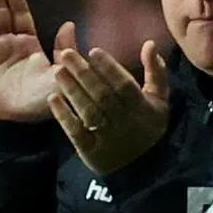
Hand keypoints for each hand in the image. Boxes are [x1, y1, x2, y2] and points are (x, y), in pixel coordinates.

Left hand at [48, 41, 169, 174]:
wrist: (144, 168)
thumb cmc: (148, 126)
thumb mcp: (159, 100)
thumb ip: (156, 72)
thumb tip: (149, 44)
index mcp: (142, 108)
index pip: (124, 86)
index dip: (109, 68)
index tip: (93, 51)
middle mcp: (125, 122)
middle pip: (103, 96)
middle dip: (84, 73)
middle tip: (66, 54)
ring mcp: (107, 138)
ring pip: (89, 112)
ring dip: (72, 90)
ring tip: (58, 71)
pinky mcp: (91, 152)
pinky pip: (76, 133)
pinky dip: (64, 116)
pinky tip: (53, 99)